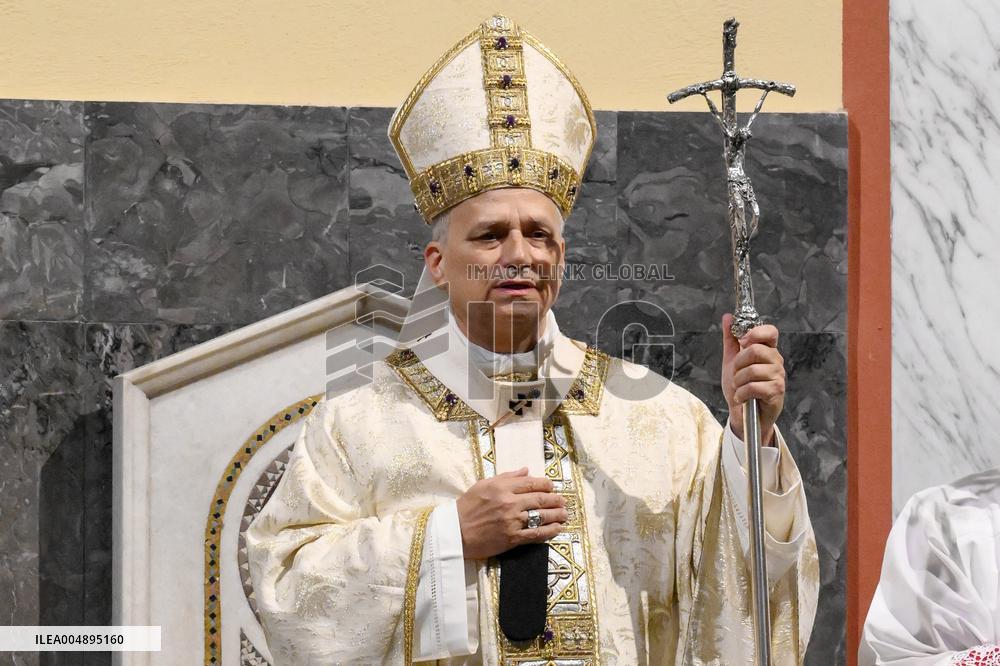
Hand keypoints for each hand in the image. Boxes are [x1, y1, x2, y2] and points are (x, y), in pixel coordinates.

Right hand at [456, 468, 566, 559]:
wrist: (455, 533)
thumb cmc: (466, 507)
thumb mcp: (483, 485)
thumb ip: (506, 477)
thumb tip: (526, 471)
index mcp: (501, 487)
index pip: (530, 483)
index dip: (545, 484)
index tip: (552, 486)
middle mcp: (509, 503)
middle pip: (539, 499)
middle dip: (554, 499)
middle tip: (562, 501)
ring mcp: (512, 521)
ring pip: (541, 516)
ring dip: (556, 515)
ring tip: (564, 514)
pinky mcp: (512, 538)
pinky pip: (535, 534)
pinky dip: (549, 531)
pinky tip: (557, 529)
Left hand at [720, 313, 785, 445]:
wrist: (742, 414)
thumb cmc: (740, 387)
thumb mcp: (731, 361)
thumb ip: (731, 339)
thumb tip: (728, 317)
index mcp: (767, 350)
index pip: (770, 331)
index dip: (756, 332)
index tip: (743, 341)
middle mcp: (776, 361)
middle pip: (756, 350)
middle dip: (738, 363)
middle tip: (736, 374)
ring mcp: (778, 376)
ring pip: (753, 370)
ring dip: (738, 381)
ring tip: (739, 388)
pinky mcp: (776, 392)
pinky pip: (754, 386)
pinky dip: (742, 393)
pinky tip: (742, 397)